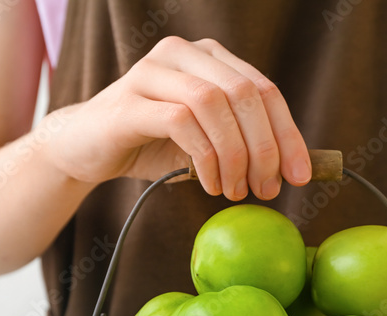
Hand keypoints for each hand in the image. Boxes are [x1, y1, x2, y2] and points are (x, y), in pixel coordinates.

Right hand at [43, 36, 311, 199]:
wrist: (84, 149)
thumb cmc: (150, 144)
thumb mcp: (206, 142)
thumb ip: (243, 142)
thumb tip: (295, 167)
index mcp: (208, 58)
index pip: (264, 89)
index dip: (288, 134)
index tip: (302, 176)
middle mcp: (183, 54)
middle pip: (245, 94)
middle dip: (265, 149)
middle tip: (268, 189)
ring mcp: (153, 72)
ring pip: (215, 104)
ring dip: (235, 155)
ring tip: (235, 190)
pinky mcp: (129, 101)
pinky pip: (182, 121)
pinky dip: (205, 157)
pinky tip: (208, 184)